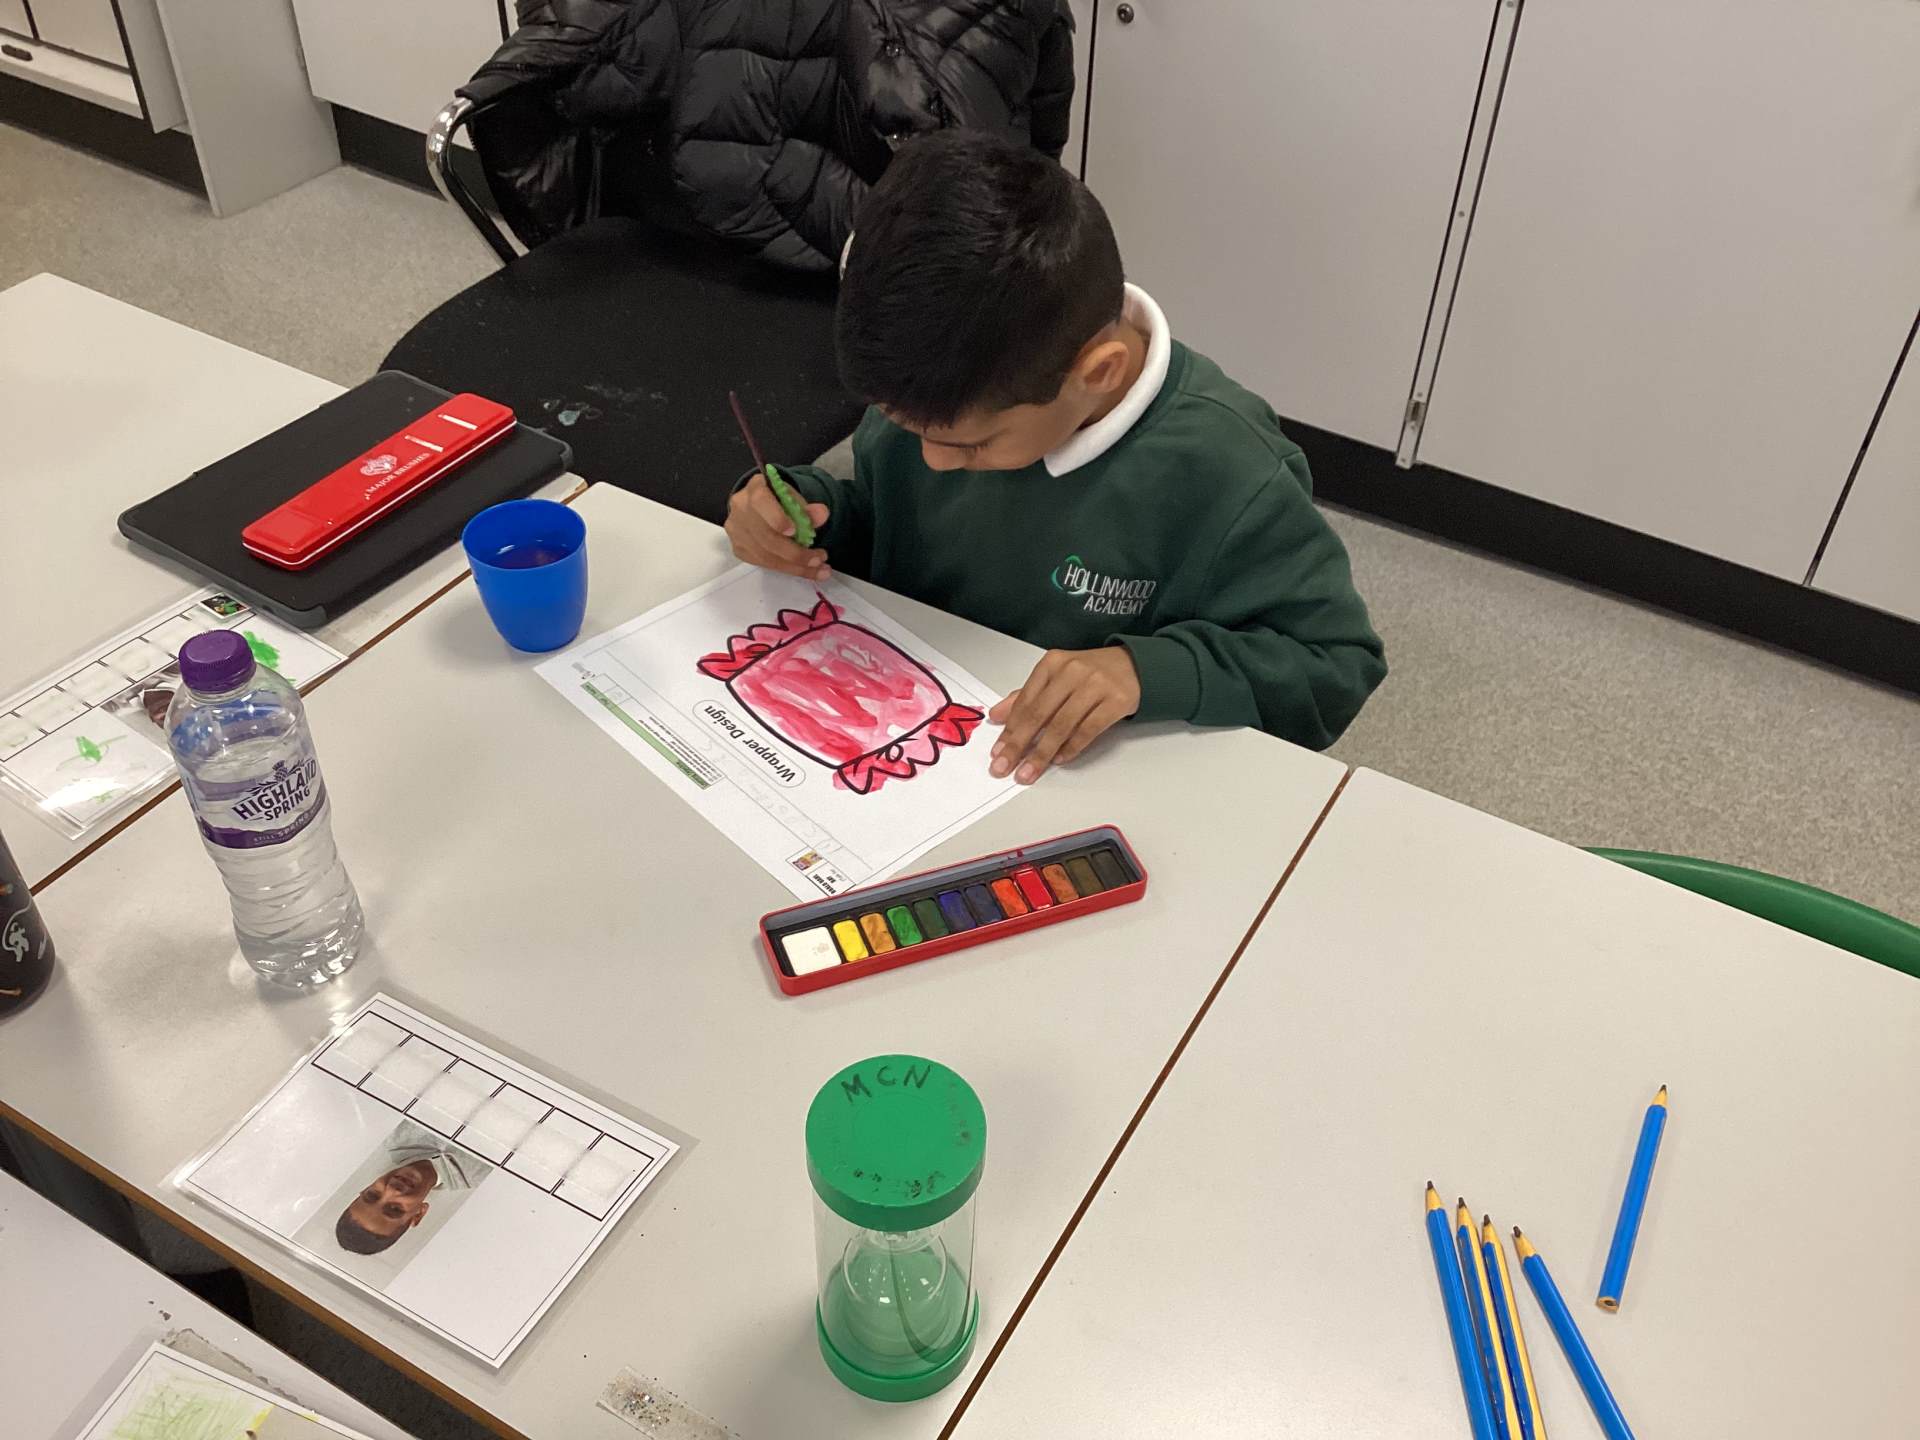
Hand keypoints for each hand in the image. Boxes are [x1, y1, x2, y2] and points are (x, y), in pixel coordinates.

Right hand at [725, 472, 830, 579]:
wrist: (759, 507)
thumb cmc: (779, 500)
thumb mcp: (794, 498)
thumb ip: (807, 508)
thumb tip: (822, 514)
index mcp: (755, 489)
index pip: (761, 502)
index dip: (777, 518)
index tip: (794, 531)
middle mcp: (740, 510)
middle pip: (766, 537)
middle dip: (796, 553)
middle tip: (819, 559)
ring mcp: (737, 532)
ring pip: (765, 556)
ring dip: (795, 566)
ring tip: (820, 569)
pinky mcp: (739, 549)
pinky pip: (763, 564)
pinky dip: (787, 569)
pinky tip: (805, 570)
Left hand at [988, 647, 1140, 783]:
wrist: (1134, 666)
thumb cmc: (1091, 674)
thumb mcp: (1055, 678)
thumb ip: (1026, 696)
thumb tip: (997, 716)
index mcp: (1052, 664)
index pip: (1025, 701)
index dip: (1009, 730)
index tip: (998, 751)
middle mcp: (1071, 671)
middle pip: (1039, 714)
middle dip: (1018, 744)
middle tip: (1005, 766)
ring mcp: (1095, 685)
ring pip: (1062, 725)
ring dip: (1042, 753)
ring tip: (1029, 771)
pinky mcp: (1115, 700)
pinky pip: (1088, 730)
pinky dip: (1071, 747)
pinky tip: (1059, 759)